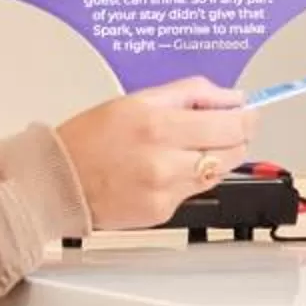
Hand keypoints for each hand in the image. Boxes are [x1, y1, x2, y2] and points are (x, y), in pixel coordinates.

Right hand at [55, 77, 258, 228]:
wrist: (58, 184)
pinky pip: (194, 191)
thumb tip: (231, 96)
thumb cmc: (88, 139)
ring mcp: (166, 191)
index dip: (247, 117)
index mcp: (158, 126)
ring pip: (218, 172)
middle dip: (237, 136)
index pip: (231, 124)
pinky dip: (189, 178)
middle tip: (225, 127)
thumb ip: (189, 93)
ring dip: (215, 157)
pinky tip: (167, 168)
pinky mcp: (163, 213)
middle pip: (234, 151)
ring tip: (188, 146)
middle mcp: (165, 161)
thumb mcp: (136, 100)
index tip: (248, 112)